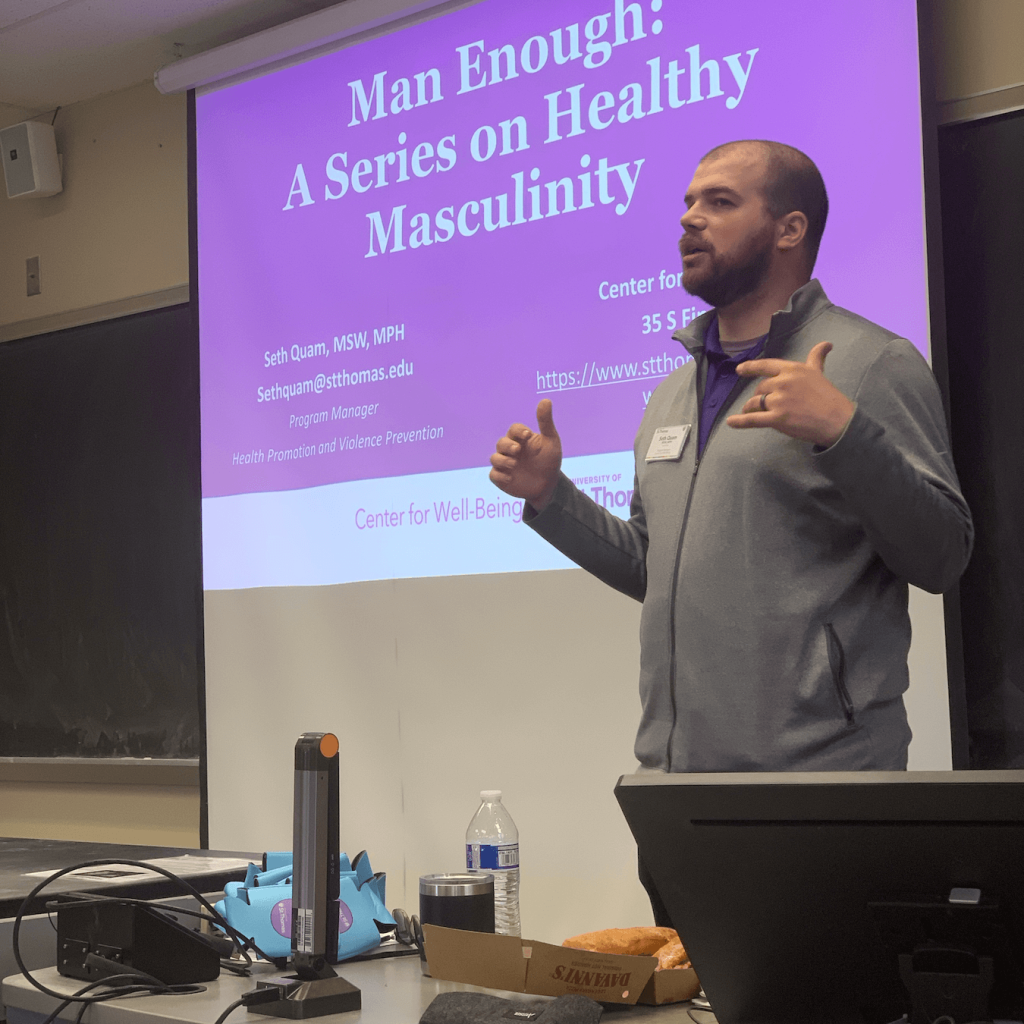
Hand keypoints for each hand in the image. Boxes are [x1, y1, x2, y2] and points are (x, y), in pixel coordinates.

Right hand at [489, 399, 562, 510]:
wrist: (548, 485)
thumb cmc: (549, 460)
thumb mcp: (550, 441)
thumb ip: (545, 422)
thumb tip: (545, 400)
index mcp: (521, 439)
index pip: (514, 430)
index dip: (518, 431)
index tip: (527, 435)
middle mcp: (510, 450)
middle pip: (501, 443)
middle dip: (507, 446)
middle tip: (517, 450)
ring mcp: (505, 464)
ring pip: (494, 458)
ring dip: (502, 460)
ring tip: (514, 465)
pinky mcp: (501, 478)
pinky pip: (493, 475)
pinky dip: (500, 475)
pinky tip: (511, 478)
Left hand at [726, 341, 854, 446]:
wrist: (837, 420)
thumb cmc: (828, 396)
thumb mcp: (819, 372)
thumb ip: (816, 358)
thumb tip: (826, 344)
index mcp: (791, 370)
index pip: (765, 366)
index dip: (750, 368)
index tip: (740, 370)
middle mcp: (783, 382)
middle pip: (759, 389)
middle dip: (759, 396)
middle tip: (764, 403)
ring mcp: (779, 401)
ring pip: (755, 403)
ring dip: (750, 408)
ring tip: (751, 412)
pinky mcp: (777, 419)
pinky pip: (753, 420)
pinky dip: (740, 422)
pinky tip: (731, 422)